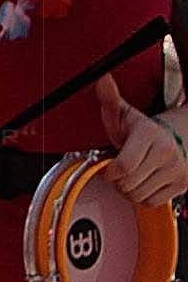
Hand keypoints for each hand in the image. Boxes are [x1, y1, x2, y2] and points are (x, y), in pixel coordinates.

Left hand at [106, 81, 187, 205]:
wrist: (175, 136)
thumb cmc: (141, 129)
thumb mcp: (122, 113)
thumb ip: (109, 99)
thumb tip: (102, 79)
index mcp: (149, 135)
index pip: (122, 166)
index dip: (109, 172)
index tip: (107, 167)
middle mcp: (167, 152)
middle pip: (129, 183)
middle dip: (117, 181)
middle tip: (118, 171)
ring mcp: (178, 170)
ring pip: (140, 195)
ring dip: (128, 191)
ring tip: (130, 176)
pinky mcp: (183, 184)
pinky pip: (153, 202)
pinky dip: (143, 198)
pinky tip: (142, 184)